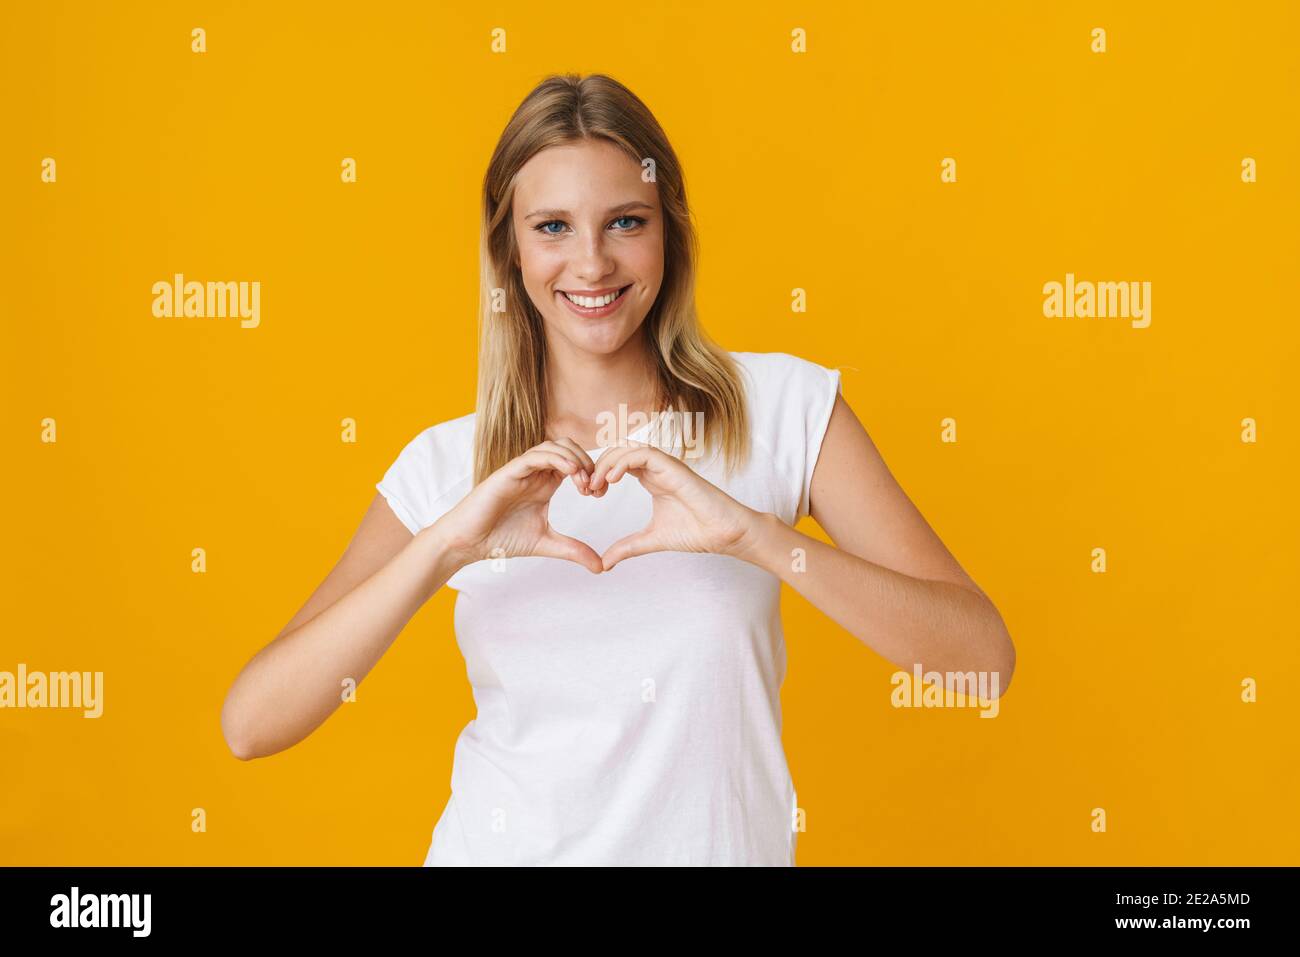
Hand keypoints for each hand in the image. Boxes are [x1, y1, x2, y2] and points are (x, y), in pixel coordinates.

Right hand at [437, 438, 603, 573]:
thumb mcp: (547, 543)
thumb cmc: (501, 538)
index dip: (592, 472)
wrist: (468, 543)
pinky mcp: (508, 472)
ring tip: (583, 481)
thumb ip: (574, 551)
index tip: (600, 494)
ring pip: (553, 446)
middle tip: (593, 487)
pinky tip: (570, 472)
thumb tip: (602, 567)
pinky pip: (535, 456)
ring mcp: (522, 470)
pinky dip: (556, 458)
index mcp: (545, 483)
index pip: (575, 462)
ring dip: (574, 458)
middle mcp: (535, 473)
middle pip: (568, 447)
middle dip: (587, 461)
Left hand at [587, 440, 760, 571]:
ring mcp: (665, 465)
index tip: (590, 494)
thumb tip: (604, 563)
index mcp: (650, 478)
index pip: (618, 463)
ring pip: (628, 448)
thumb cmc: (696, 532)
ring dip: (607, 463)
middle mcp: (656, 468)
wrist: (723, 533)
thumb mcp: (650, 540)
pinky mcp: (674, 467)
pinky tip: (613, 480)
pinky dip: (624, 462)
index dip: (600, 474)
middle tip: (588, 489)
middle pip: (618, 451)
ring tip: (597, 485)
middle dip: (598, 466)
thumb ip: (627, 548)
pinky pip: (644, 453)